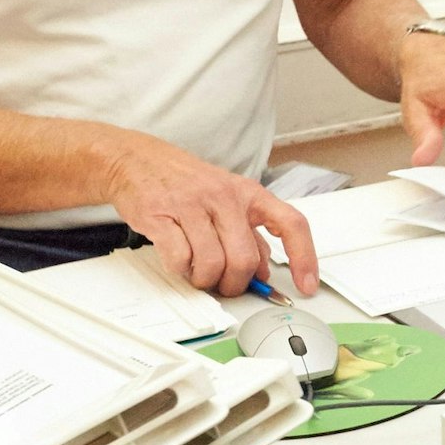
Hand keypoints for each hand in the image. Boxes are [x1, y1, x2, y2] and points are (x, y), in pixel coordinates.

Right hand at [101, 133, 317, 297]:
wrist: (137, 160)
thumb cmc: (186, 183)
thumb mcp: (228, 200)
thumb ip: (250, 233)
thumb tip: (265, 270)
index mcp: (250, 193)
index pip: (291, 225)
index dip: (304, 258)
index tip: (307, 285)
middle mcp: (225, 197)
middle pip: (245, 258)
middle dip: (235, 283)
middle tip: (225, 285)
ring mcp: (192, 204)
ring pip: (212, 263)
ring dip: (205, 279)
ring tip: (198, 273)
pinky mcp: (160, 214)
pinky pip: (179, 258)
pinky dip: (180, 269)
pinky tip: (179, 261)